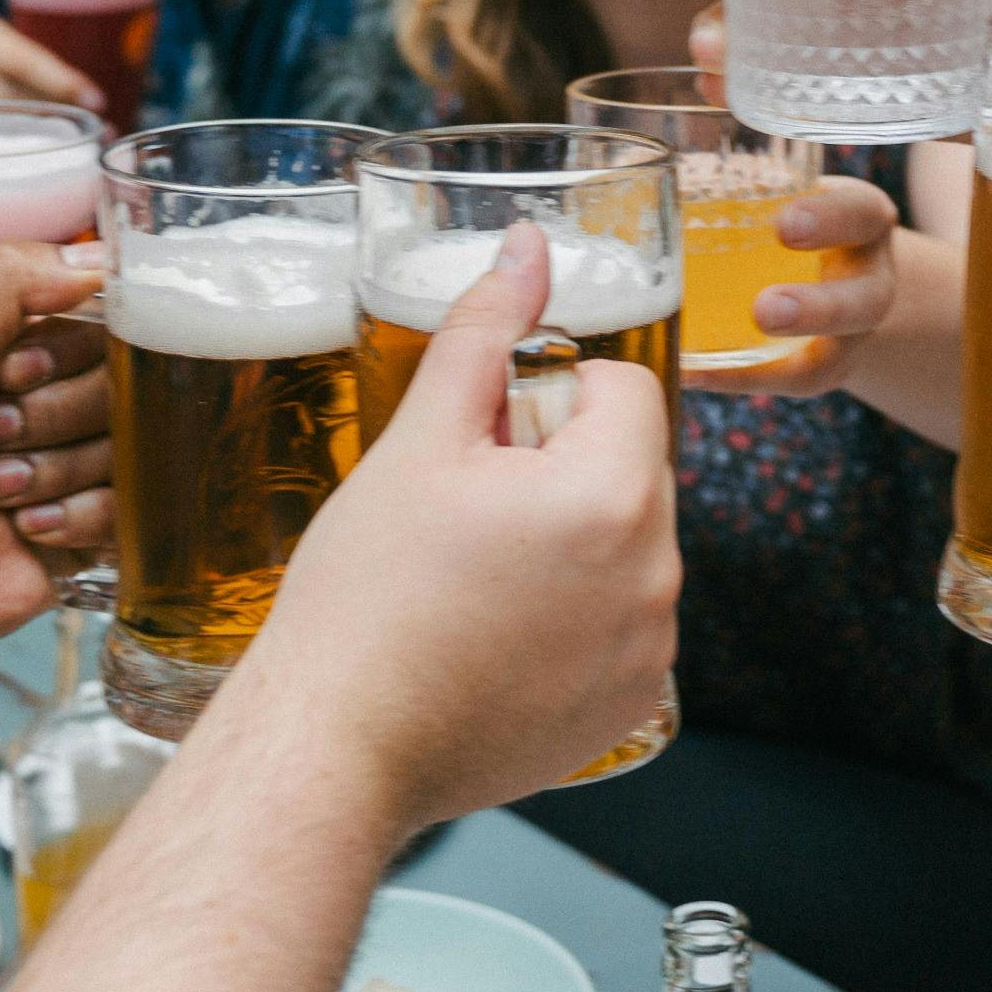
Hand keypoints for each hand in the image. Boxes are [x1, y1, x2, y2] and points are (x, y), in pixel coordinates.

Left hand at [0, 241, 114, 691]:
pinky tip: (23, 530)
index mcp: (14, 350)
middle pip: (122, 386)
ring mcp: (73, 467)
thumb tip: (96, 255)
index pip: (97, 322)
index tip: (9, 375)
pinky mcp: (90, 530)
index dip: (62, 352)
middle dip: (53, 417)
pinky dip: (75, 519)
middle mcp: (50, 402)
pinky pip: (130, 509)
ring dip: (55, 472)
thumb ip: (7, 283)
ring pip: (129, 449)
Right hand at [246, 224, 678, 820]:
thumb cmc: (365, 596)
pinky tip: (494, 637)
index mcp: (612, 495)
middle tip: (465, 516)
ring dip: (570, 541)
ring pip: (626, 544)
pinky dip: (575, 616)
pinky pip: (622, 622)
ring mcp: (650, 651)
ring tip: (473, 581)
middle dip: (560, 469)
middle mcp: (655, 575)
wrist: (337, 745)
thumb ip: (486, 333)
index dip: (548, 399)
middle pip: (629, 466)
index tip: (484, 445)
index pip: (624, 389)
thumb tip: (529, 246)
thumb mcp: (420, 443)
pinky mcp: (631, 706)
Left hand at [683, 175, 895, 397]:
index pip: (860, 214)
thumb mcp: (776, 183)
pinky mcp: (821, 367)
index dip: (830, 220)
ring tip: (712, 363)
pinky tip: (692, 372)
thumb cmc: (788, 210)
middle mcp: (869, 278)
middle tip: (765, 309)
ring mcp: (850, 333)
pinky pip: (787, 384)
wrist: (832, 265)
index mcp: (861, 219)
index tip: (784, 223)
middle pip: (866, 301)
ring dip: (777, 365)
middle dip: (818, 309)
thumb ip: (724, 167)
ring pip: (833, 359)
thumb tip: (647, 138)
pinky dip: (740, 381)